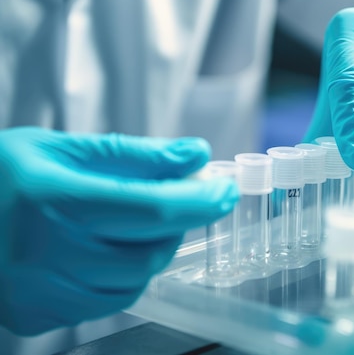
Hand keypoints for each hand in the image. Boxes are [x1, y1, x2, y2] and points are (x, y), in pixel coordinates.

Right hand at [0, 127, 238, 334]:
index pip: (153, 209)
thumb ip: (134, 154)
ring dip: (153, 249)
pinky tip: (107, 249)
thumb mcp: (62, 148)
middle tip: (180, 198)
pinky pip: (106, 302)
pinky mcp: (36, 315)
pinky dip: (124, 274)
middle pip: (149, 251)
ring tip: (136, 221)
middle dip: (179, 223)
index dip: (200, 200)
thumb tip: (194, 155)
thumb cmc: (2, 174)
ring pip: (134, 281)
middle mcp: (45, 255)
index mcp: (52, 200)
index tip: (222, 189)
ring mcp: (38, 293)